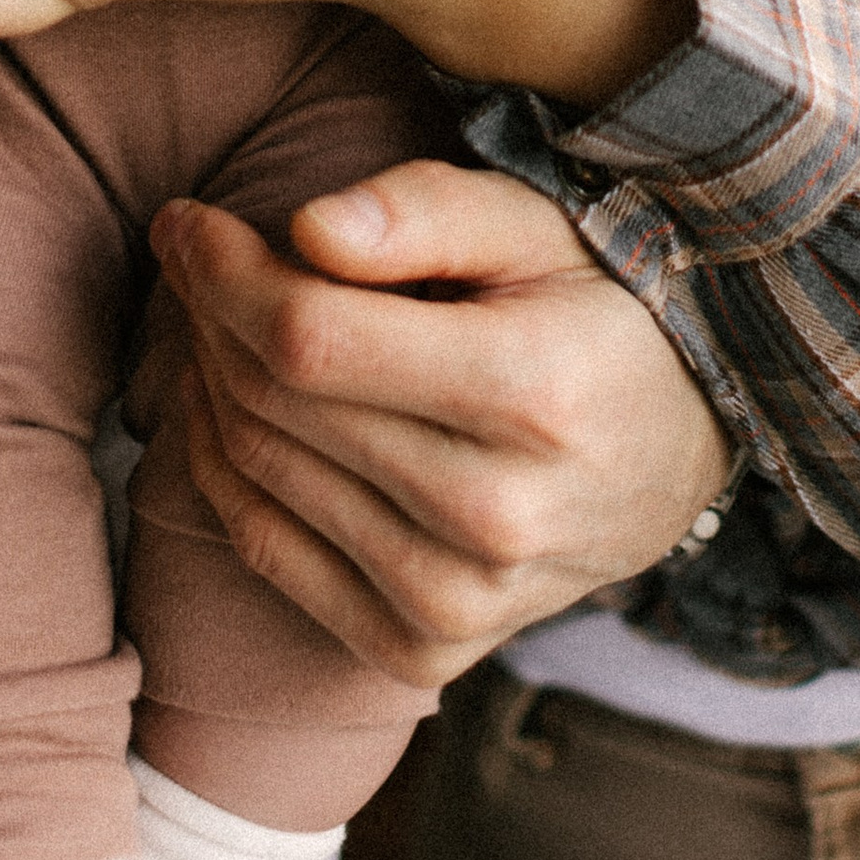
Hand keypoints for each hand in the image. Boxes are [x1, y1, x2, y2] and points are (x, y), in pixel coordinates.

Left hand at [149, 163, 732, 685]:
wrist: (671, 458)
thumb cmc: (594, 313)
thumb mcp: (534, 227)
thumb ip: (424, 210)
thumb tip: (305, 229)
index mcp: (534, 394)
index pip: (313, 337)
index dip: (226, 273)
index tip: (187, 220)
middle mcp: (495, 517)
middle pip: (278, 402)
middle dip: (210, 311)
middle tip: (197, 256)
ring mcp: (458, 600)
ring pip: (261, 470)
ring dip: (209, 380)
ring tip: (215, 317)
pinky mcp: (422, 648)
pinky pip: (268, 549)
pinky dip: (224, 467)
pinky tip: (225, 402)